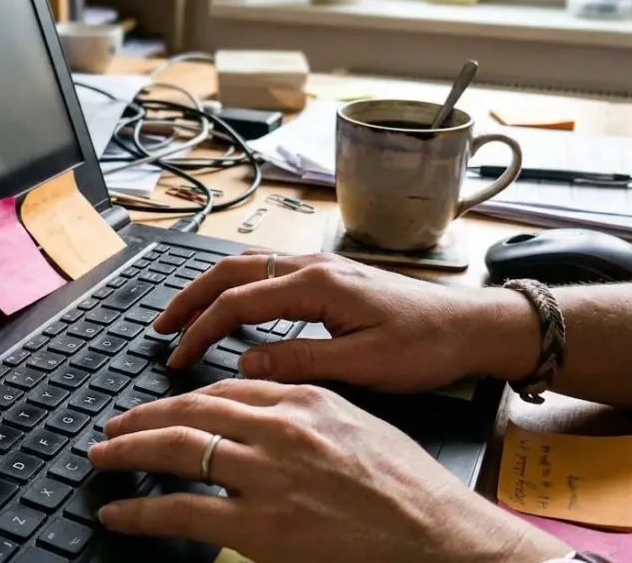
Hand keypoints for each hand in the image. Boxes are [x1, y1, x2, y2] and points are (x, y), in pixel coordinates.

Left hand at [89, 380, 568, 562]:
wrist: (437, 534)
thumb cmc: (409, 490)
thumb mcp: (360, 427)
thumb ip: (310, 414)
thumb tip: (272, 415)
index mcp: (305, 399)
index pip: (227, 387)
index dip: (184, 397)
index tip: (164, 405)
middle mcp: (278, 427)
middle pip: (190, 410)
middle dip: (142, 417)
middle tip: (113, 427)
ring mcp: (265, 473)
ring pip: (175, 448)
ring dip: (128, 452)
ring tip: (102, 456)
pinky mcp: (258, 523)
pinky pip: (180, 509)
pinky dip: (140, 509)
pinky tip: (119, 510)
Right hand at [157, 253, 535, 392]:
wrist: (472, 325)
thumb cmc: (427, 346)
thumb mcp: (362, 365)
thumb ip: (300, 361)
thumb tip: (245, 364)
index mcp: (317, 284)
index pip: (237, 302)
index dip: (200, 330)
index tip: (176, 357)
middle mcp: (315, 266)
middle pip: (232, 272)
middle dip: (189, 298)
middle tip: (159, 327)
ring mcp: (323, 268)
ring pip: (249, 267)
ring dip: (210, 289)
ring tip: (182, 314)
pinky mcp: (332, 277)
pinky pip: (270, 272)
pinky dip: (237, 287)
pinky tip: (232, 306)